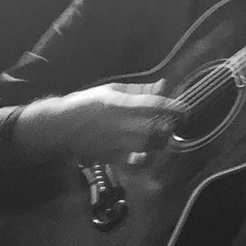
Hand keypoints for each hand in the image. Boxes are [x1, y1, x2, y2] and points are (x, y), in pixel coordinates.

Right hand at [14, 81, 183, 162]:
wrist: (58, 126)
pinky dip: (147, 157)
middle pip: (156, 129)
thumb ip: (139, 90)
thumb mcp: (111, 90)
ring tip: (161, 135)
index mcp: (120, 104)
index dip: (175, 108)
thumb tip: (163, 85)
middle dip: (169, 127)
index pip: (155, 106)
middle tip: (172, 124)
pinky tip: (147, 151)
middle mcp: (121, 124)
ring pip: (150, 145)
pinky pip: (137, 161)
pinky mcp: (112, 157)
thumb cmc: (85, 103)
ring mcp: (117, 143)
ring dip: (161, 141)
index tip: (187, 110)